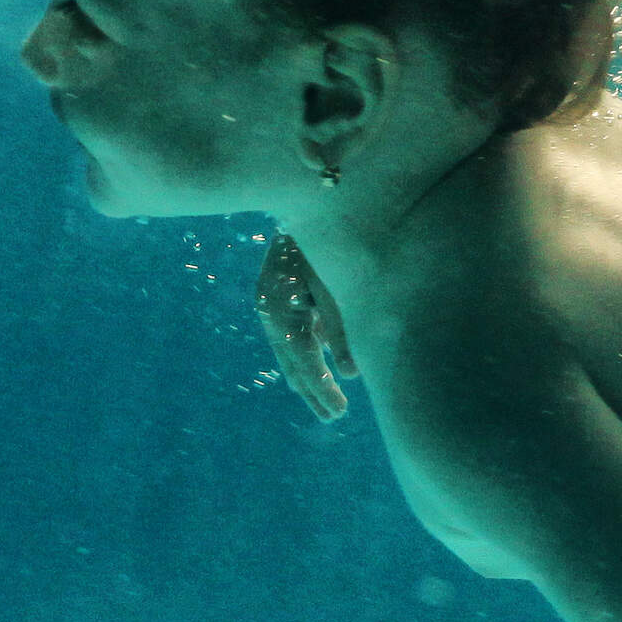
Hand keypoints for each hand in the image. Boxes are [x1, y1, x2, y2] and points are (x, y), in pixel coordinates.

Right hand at [256, 234, 354, 419]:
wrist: (298, 204)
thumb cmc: (322, 244)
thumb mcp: (335, 287)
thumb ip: (342, 330)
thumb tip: (351, 374)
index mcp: (282, 312)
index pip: (305, 363)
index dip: (322, 391)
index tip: (339, 413)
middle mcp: (270, 313)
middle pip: (292, 364)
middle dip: (313, 392)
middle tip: (332, 418)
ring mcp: (269, 306)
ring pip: (289, 352)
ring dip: (308, 377)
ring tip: (325, 403)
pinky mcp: (276, 298)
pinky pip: (291, 335)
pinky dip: (305, 354)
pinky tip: (317, 368)